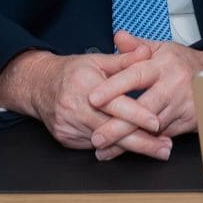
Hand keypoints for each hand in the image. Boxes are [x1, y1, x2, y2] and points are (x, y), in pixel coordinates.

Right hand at [0, 46, 172, 158]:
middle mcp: (75, 108)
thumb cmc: (73, 71)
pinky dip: (113, 148)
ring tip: (157, 150)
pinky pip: (93, 146)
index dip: (137, 115)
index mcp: (85, 85)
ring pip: (105, 142)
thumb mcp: (98, 60)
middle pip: (112, 130)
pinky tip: (132, 148)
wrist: (38, 85)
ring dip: (131, 148)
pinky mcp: (65, 138)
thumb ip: (124, 59)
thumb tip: (147, 52)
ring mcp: (68, 126)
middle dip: (141, 142)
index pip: (115, 104)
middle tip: (164, 148)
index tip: (157, 123)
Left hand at [84, 30, 202, 160]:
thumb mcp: (160, 49)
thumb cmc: (180, 62)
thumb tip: (117, 37)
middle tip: (96, 137)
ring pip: (152, 128)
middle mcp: (173, 84)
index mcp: (162, 64)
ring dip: (128, 141)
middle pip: (143, 109)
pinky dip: (145, 144)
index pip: (135, 75)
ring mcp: (183, 104)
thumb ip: (135, 47)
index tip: (93, 98)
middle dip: (118, 126)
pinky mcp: (190, 120)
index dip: (113, 87)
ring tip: (105, 151)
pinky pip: (164, 135)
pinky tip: (129, 150)